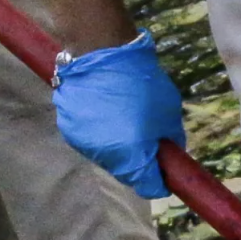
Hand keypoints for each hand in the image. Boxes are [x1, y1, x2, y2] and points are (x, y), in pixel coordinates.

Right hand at [53, 30, 183, 197]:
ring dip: (118, 149)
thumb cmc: (141, 82)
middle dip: (139, 163)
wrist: (100, 52)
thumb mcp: (169, 112)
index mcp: (133, 157)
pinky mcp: (68, 130)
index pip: (149, 187)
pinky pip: (91, 141)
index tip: (166, 169)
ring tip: (123, 121)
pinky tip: (104, 113)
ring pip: (108, 158)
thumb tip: (170, 154)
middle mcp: (106, 157)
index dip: (160, 181)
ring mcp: (84, 144)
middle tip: (146, 140)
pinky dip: (100, 134)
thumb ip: (172, 140)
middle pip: (127, 174)